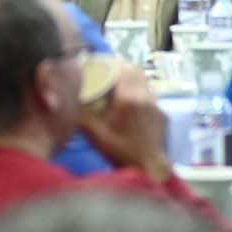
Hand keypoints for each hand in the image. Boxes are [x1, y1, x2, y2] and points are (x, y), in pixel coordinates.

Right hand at [81, 62, 170, 177]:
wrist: (150, 169)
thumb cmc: (121, 153)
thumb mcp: (96, 136)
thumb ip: (82, 117)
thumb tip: (68, 102)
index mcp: (129, 99)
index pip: (121, 70)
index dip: (110, 63)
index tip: (99, 62)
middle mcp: (145, 97)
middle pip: (135, 71)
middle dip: (121, 67)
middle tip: (108, 70)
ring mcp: (156, 105)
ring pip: (144, 83)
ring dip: (131, 79)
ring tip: (117, 85)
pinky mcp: (162, 115)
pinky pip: (149, 96)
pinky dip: (138, 93)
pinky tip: (130, 105)